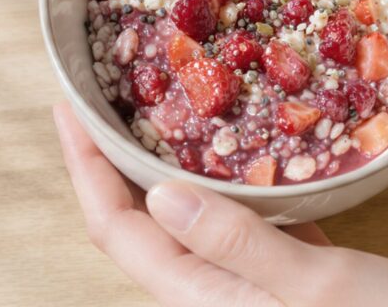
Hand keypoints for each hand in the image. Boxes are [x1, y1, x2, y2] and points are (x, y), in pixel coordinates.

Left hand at [52, 102, 387, 306]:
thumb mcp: (319, 289)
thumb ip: (238, 245)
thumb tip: (161, 197)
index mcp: (207, 303)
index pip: (119, 231)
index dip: (86, 169)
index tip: (68, 108)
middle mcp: (218, 297)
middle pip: (141, 227)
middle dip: (112, 164)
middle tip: (103, 100)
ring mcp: (254, 288)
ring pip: (188, 221)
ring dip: (164, 167)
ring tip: (154, 111)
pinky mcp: (294, 274)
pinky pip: (242, 223)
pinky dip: (227, 182)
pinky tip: (236, 148)